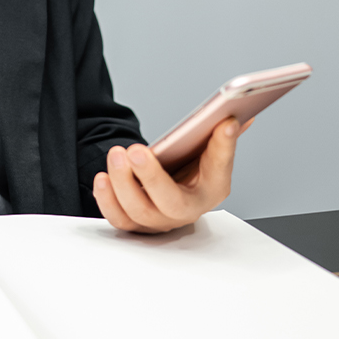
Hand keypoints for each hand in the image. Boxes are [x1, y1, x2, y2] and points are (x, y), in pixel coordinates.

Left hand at [93, 117, 251, 233]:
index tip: (223, 123)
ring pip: (139, 211)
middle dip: (151, 177)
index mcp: (213, 189)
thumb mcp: (209, 150)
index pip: (219, 169)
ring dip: (123, 184)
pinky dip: (107, 199)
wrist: (170, 187)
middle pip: (171, 202)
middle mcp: (187, 210)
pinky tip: (103, 177)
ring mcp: (159, 220)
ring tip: (116, 154)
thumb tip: (235, 115)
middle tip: (136, 151)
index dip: (222, 148)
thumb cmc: (191, 167)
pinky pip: (118, 218)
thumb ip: (221, 135)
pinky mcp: (134, 223)